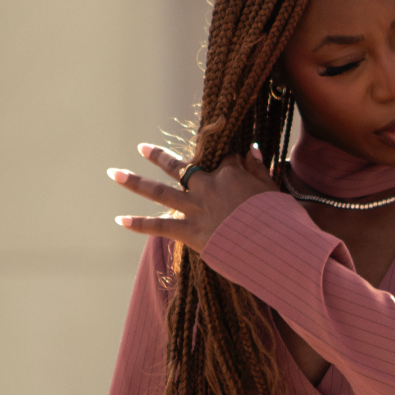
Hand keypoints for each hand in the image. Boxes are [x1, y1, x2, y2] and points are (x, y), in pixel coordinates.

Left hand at [109, 143, 276, 252]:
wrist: (273, 246)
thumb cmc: (280, 219)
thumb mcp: (273, 189)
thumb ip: (259, 170)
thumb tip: (252, 149)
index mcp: (230, 174)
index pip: (221, 159)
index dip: (224, 160)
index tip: (230, 161)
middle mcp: (207, 186)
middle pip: (179, 167)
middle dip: (159, 157)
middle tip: (142, 148)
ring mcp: (195, 208)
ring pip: (159, 191)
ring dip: (135, 181)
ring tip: (114, 173)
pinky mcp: (189, 232)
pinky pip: (159, 226)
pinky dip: (138, 225)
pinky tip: (119, 220)